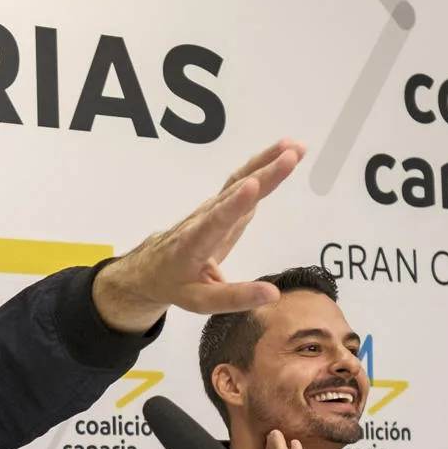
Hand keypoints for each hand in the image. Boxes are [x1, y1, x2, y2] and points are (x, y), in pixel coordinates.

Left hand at [90, 140, 306, 333]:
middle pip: (235, 192)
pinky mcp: (222, 204)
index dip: (236, 203)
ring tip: (296, 147)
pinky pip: (241, 182)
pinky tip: (285, 154)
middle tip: (292, 156)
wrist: (151, 266)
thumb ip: (233, 297)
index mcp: (194, 243)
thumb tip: (273, 294)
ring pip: (239, 180)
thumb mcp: (199, 301)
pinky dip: (262, 166)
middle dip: (264, 173)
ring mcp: (212, 208)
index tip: (254, 185)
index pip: (216, 221)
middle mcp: (203, 218)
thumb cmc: (175, 284)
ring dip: (267, 161)